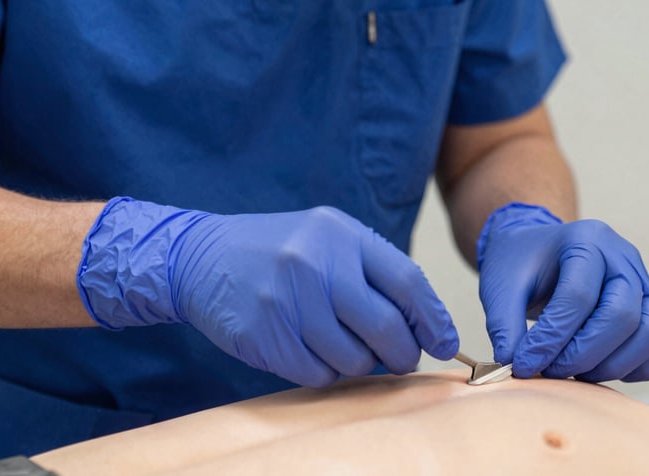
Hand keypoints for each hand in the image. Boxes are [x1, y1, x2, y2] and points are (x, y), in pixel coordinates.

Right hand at [77, 198, 458, 386]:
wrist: (202, 256)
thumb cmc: (278, 250)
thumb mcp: (327, 239)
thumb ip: (372, 273)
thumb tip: (420, 327)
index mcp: (341, 234)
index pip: (407, 282)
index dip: (434, 319)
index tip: (446, 343)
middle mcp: (316, 264)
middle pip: (386, 328)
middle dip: (404, 353)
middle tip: (403, 359)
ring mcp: (287, 300)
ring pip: (353, 359)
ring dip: (359, 364)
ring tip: (343, 346)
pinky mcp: (264, 334)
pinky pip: (317, 374)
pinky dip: (324, 372)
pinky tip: (311, 350)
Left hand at [477, 203, 648, 381]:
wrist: (537, 252)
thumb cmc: (519, 265)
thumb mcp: (500, 287)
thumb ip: (504, 325)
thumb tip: (515, 367)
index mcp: (584, 239)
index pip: (577, 296)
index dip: (551, 338)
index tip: (523, 364)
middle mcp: (622, 257)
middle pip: (621, 315)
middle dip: (582, 354)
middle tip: (549, 371)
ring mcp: (644, 282)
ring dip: (613, 365)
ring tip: (574, 373)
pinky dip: (639, 367)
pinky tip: (600, 370)